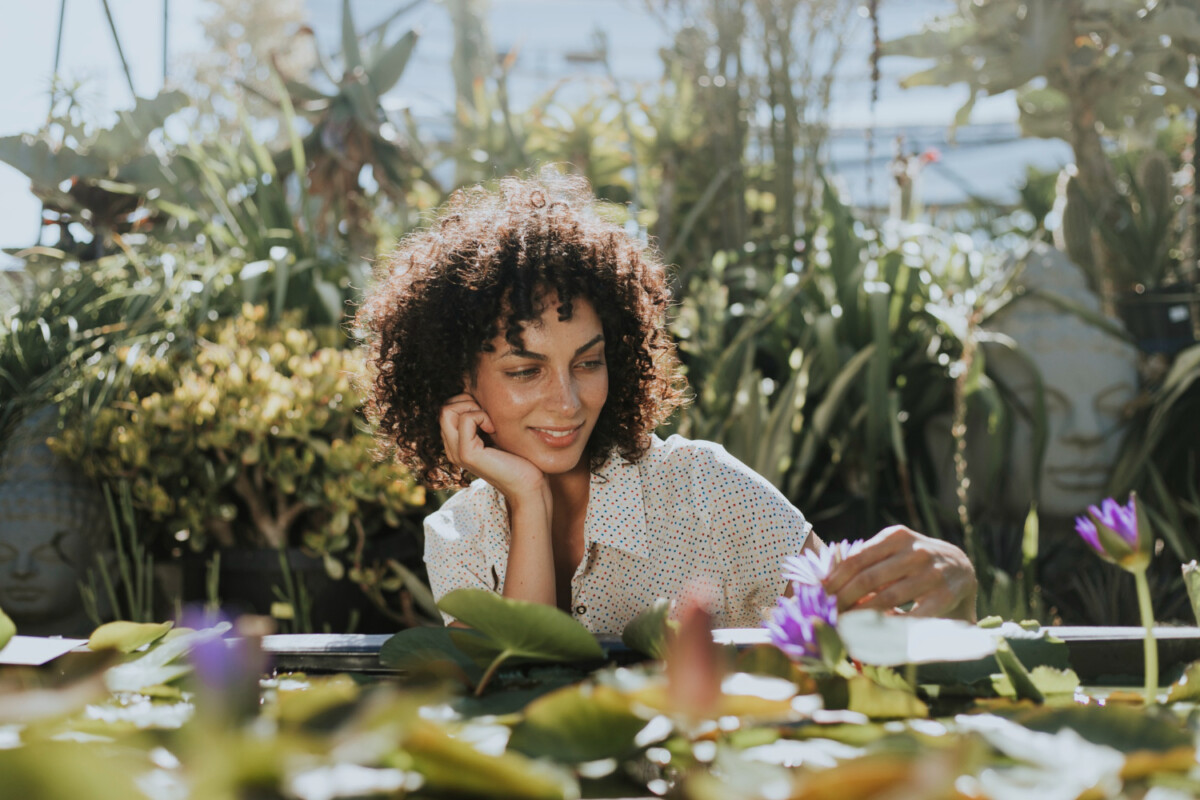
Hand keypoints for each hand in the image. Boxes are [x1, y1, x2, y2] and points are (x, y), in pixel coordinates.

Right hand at [439, 393, 545, 500]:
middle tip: (487, 415)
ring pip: (447, 410)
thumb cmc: (518, 458)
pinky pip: (466, 418)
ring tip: (490, 422)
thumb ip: (481, 418)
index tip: (487, 413)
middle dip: (466, 401)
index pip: (447, 409)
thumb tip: (476, 393)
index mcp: (456, 443)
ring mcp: (456, 452)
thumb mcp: (495, 432)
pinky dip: (482, 416)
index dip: (466, 402)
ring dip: (472, 407)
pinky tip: (493, 429)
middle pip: (443, 408)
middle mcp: (451, 448)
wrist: (528, 484)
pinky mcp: (466, 453)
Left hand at [822, 526, 976, 620]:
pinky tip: (873, 639)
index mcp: (896, 537)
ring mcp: (931, 574)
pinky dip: (890, 630)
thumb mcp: (894, 551)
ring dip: (860, 617)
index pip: (855, 560)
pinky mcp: (944, 597)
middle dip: (842, 601)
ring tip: (842, 629)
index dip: (833, 581)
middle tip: (827, 617)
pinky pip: (911, 618)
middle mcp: (915, 552)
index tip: (817, 597)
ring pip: (886, 599)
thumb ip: (866, 562)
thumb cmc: (916, 562)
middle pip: (867, 579)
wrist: (963, 569)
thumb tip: (825, 583)